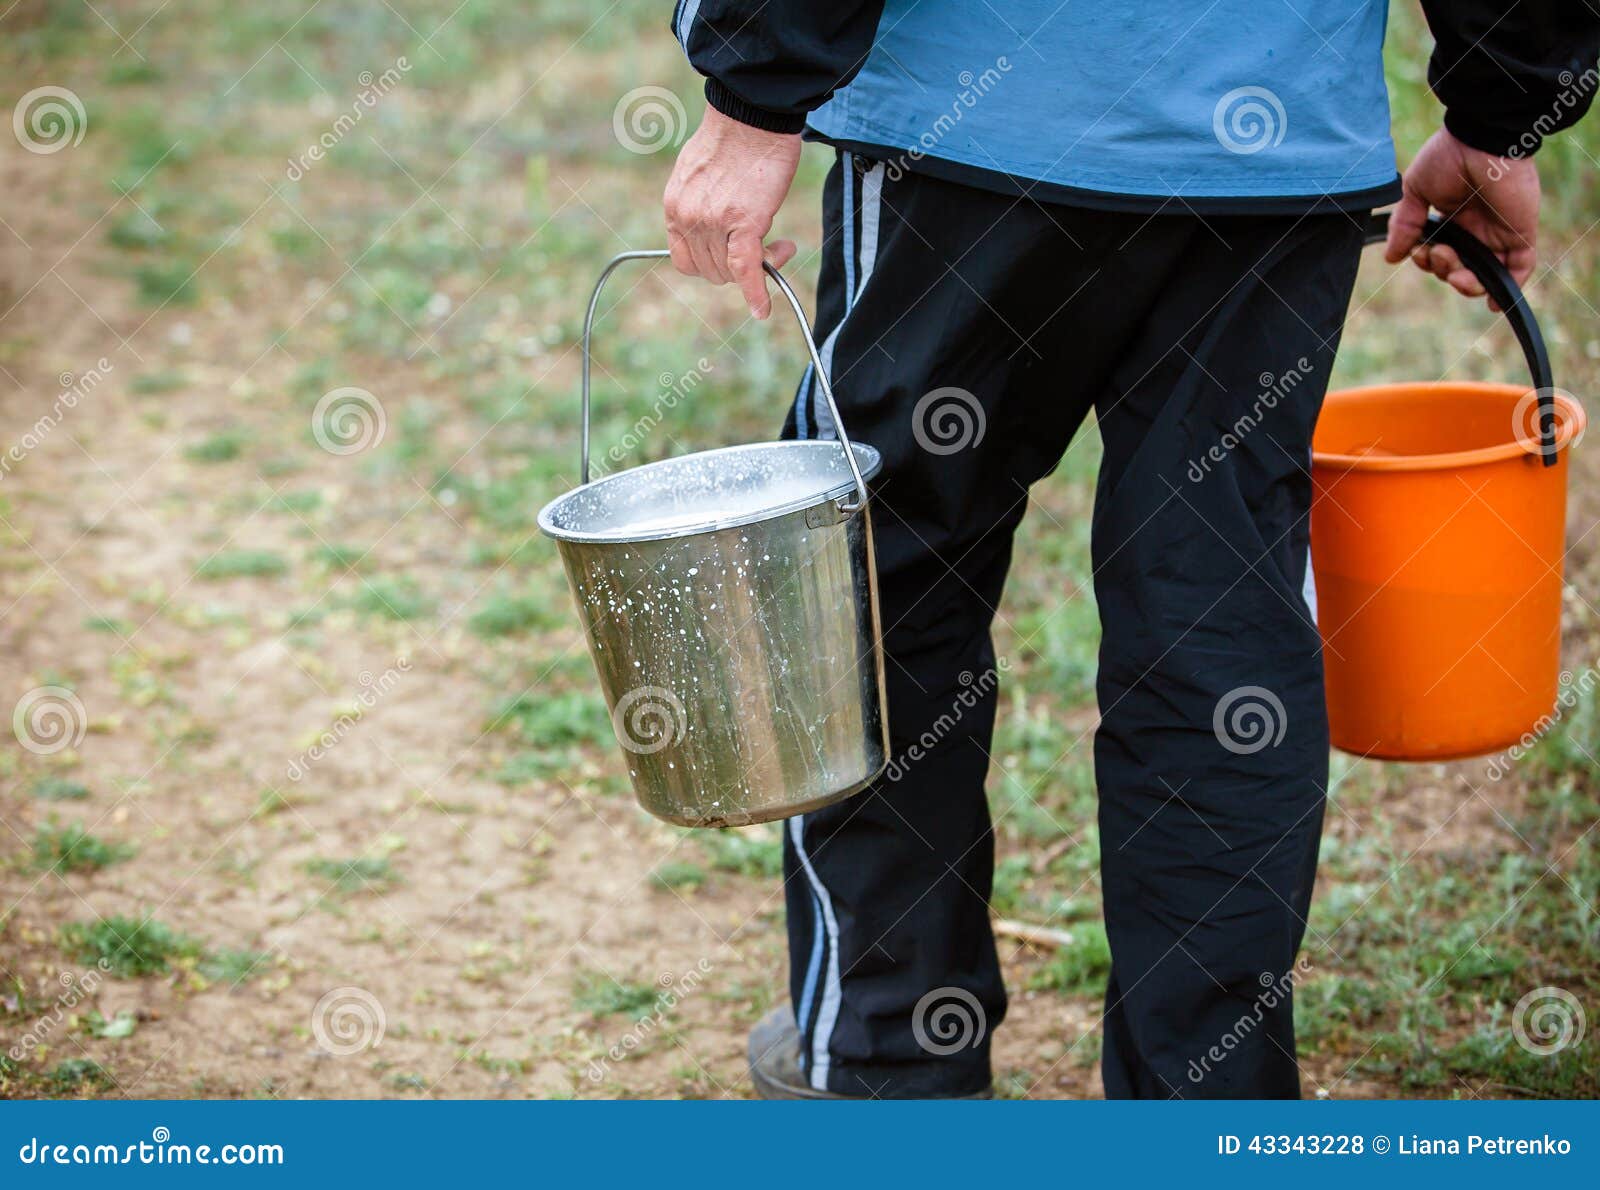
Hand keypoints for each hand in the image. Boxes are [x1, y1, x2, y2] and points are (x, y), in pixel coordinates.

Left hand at [663, 105, 800, 318]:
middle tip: (767, 247)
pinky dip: (756, 293)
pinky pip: (747, 269)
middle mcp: (687, 218)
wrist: (752, 114)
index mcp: (674, 206)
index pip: (684, 260)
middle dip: (737, 267)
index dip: (710, 264)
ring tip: (781, 243)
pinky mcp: (743, 223)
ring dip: (759, 266)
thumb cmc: (734, 138)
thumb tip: (715, 229)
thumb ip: (699, 206)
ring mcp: (712, 223)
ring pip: (731, 271)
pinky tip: (763, 310)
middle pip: (710, 270)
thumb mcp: (698, 174)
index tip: (731, 256)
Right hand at [1384, 129, 1540, 306]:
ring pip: (1483, 274)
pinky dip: (1508, 287)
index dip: (1427, 261)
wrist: (1481, 139)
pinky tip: (1492, 302)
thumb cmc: (1449, 156)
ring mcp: (1498, 232)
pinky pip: (1519, 267)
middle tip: (1438, 254)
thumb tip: (1392, 257)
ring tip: (1455, 273)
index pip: (1438, 253)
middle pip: (1458, 268)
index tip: (1419, 250)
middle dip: (1443, 271)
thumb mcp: (1415, 190)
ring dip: (1465, 284)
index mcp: (1452, 218)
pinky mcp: (1519, 233)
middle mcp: (1475, 228)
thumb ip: (1406, 224)